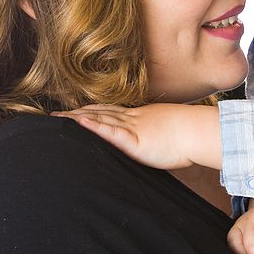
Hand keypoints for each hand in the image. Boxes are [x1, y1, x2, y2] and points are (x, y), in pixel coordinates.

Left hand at [53, 103, 220, 169]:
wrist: (198, 131)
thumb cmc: (188, 135)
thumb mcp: (167, 132)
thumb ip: (154, 136)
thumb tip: (152, 141)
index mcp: (139, 117)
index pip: (109, 112)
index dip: (91, 111)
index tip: (75, 112)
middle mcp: (132, 119)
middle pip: (98, 113)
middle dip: (76, 114)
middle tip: (55, 114)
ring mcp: (132, 128)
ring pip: (99, 120)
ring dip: (77, 119)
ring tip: (58, 119)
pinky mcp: (134, 140)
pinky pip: (111, 132)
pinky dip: (94, 126)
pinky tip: (80, 122)